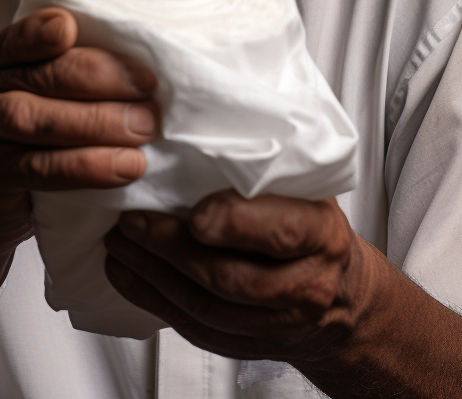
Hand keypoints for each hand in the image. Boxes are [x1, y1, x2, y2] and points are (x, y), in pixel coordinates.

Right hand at [0, 8, 158, 254]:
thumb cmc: (10, 140)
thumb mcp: (22, 95)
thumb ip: (58, 74)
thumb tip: (136, 63)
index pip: (20, 35)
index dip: (55, 32)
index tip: (104, 34)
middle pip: (39, 76)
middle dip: (100, 78)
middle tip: (147, 89)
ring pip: (36, 121)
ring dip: (97, 123)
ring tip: (143, 128)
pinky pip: (39, 169)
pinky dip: (86, 166)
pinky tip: (123, 167)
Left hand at [103, 190, 370, 366]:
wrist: (342, 295)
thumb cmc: (315, 226)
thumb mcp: (309, 186)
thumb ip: (268, 164)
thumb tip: (211, 115)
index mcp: (321, 234)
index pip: (278, 232)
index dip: (231, 223)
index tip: (192, 211)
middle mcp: (304, 285)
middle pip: (228, 275)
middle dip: (170, 248)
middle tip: (131, 220)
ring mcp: (277, 324)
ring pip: (204, 307)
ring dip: (152, 274)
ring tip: (119, 242)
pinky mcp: (248, 346)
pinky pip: (194, 328)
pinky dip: (154, 300)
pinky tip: (128, 274)